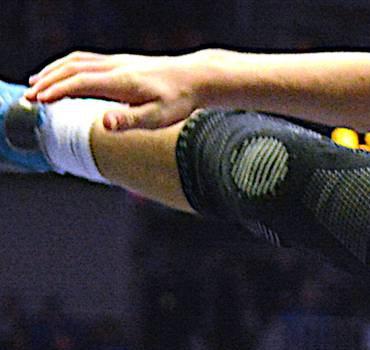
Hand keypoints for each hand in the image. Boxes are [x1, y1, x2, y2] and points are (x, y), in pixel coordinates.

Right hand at [26, 50, 214, 131]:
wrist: (195, 77)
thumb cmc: (179, 101)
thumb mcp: (158, 117)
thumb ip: (129, 120)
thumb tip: (104, 123)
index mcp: (121, 82)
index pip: (79, 83)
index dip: (56, 92)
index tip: (38, 102)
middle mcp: (114, 67)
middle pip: (71, 70)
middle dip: (47, 83)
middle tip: (28, 98)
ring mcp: (116, 61)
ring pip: (75, 61)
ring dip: (53, 72)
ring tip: (35, 85)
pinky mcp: (119, 61)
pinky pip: (85, 59)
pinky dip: (66, 65)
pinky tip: (61, 74)